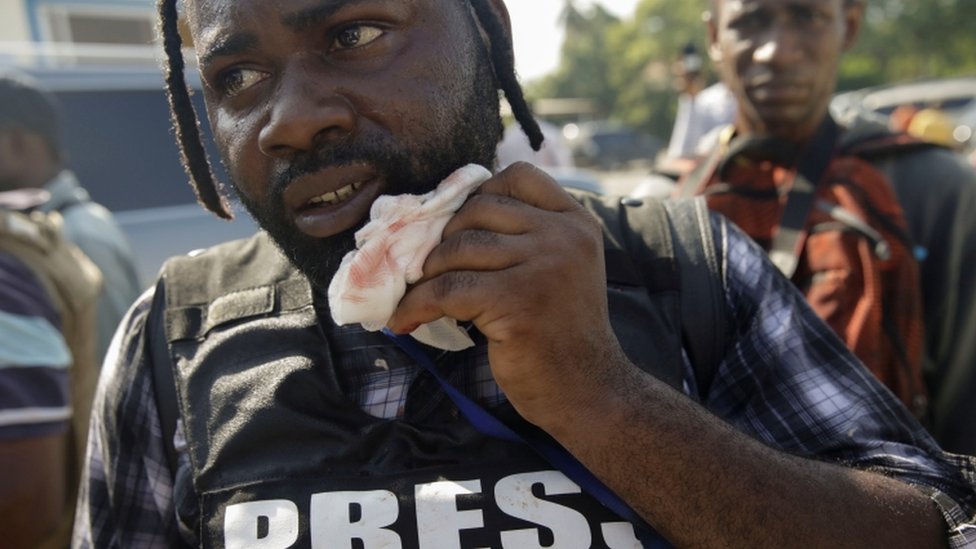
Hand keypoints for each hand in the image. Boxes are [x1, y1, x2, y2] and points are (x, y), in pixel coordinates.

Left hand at [388, 162, 625, 426]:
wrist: (587, 390)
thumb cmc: (561, 332)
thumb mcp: (557, 268)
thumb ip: (525, 235)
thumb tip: (446, 214)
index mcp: (576, 222)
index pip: (518, 177)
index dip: (478, 195)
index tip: (457, 227)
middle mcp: (565, 236)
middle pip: (478, 210)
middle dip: (443, 239)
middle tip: (425, 269)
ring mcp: (545, 266)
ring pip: (458, 248)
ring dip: (426, 275)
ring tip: (416, 295)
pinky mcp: (518, 300)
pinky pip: (447, 290)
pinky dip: (417, 305)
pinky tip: (405, 321)